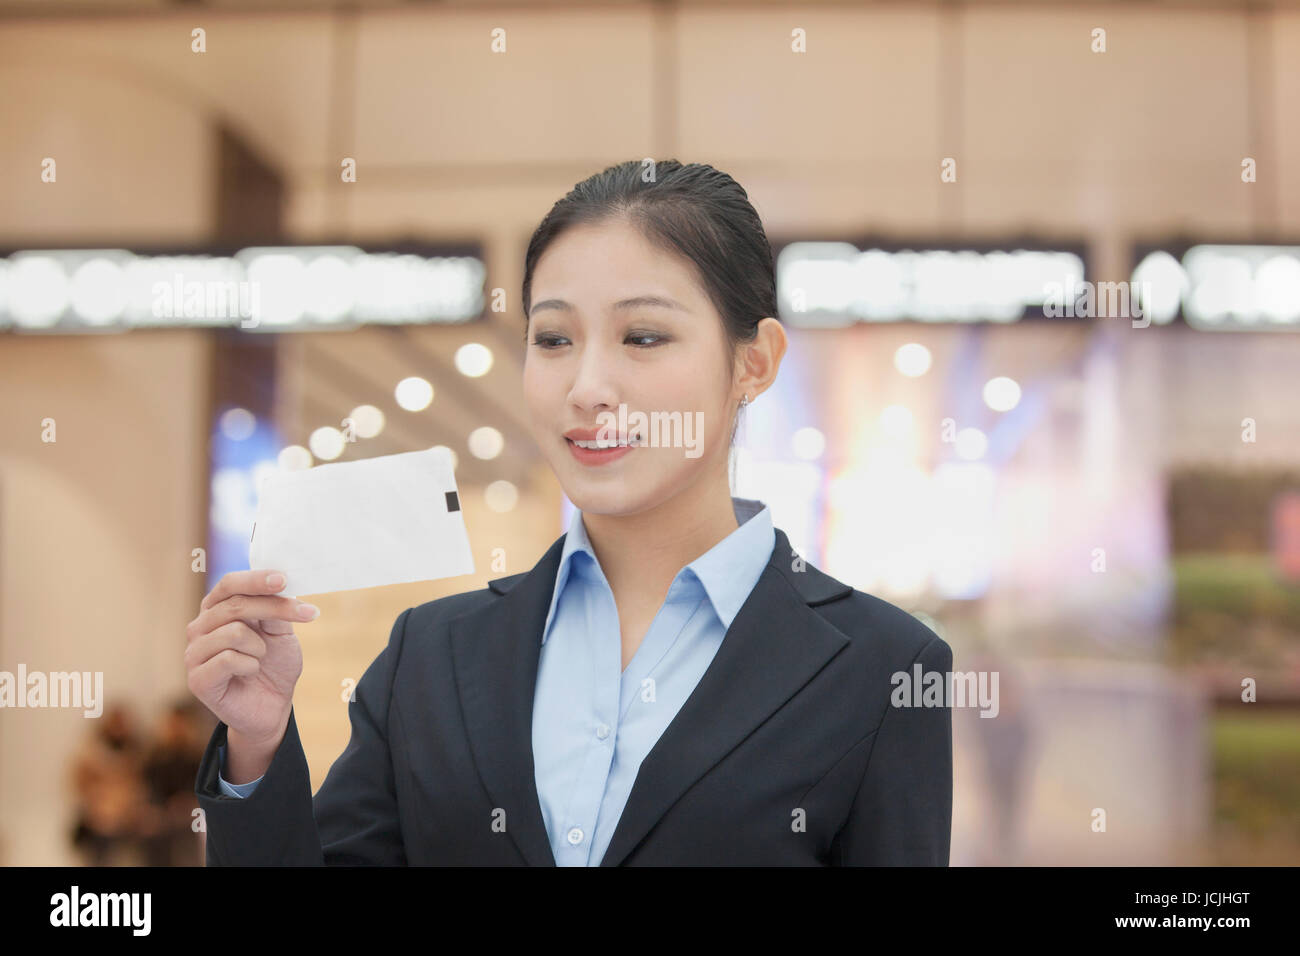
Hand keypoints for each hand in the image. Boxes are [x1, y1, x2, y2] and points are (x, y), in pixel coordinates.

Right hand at [185, 571, 318, 776]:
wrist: (272, 706)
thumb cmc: (274, 664)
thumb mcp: (281, 632)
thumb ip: (274, 609)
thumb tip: (279, 584)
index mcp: (217, 609)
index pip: (229, 584)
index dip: (256, 579)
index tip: (284, 579)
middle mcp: (200, 627)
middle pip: (235, 606)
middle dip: (276, 608)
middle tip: (308, 614)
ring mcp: (194, 653)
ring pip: (233, 632)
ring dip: (260, 646)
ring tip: (261, 657)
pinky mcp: (197, 679)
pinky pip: (228, 659)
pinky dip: (250, 665)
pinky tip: (250, 672)